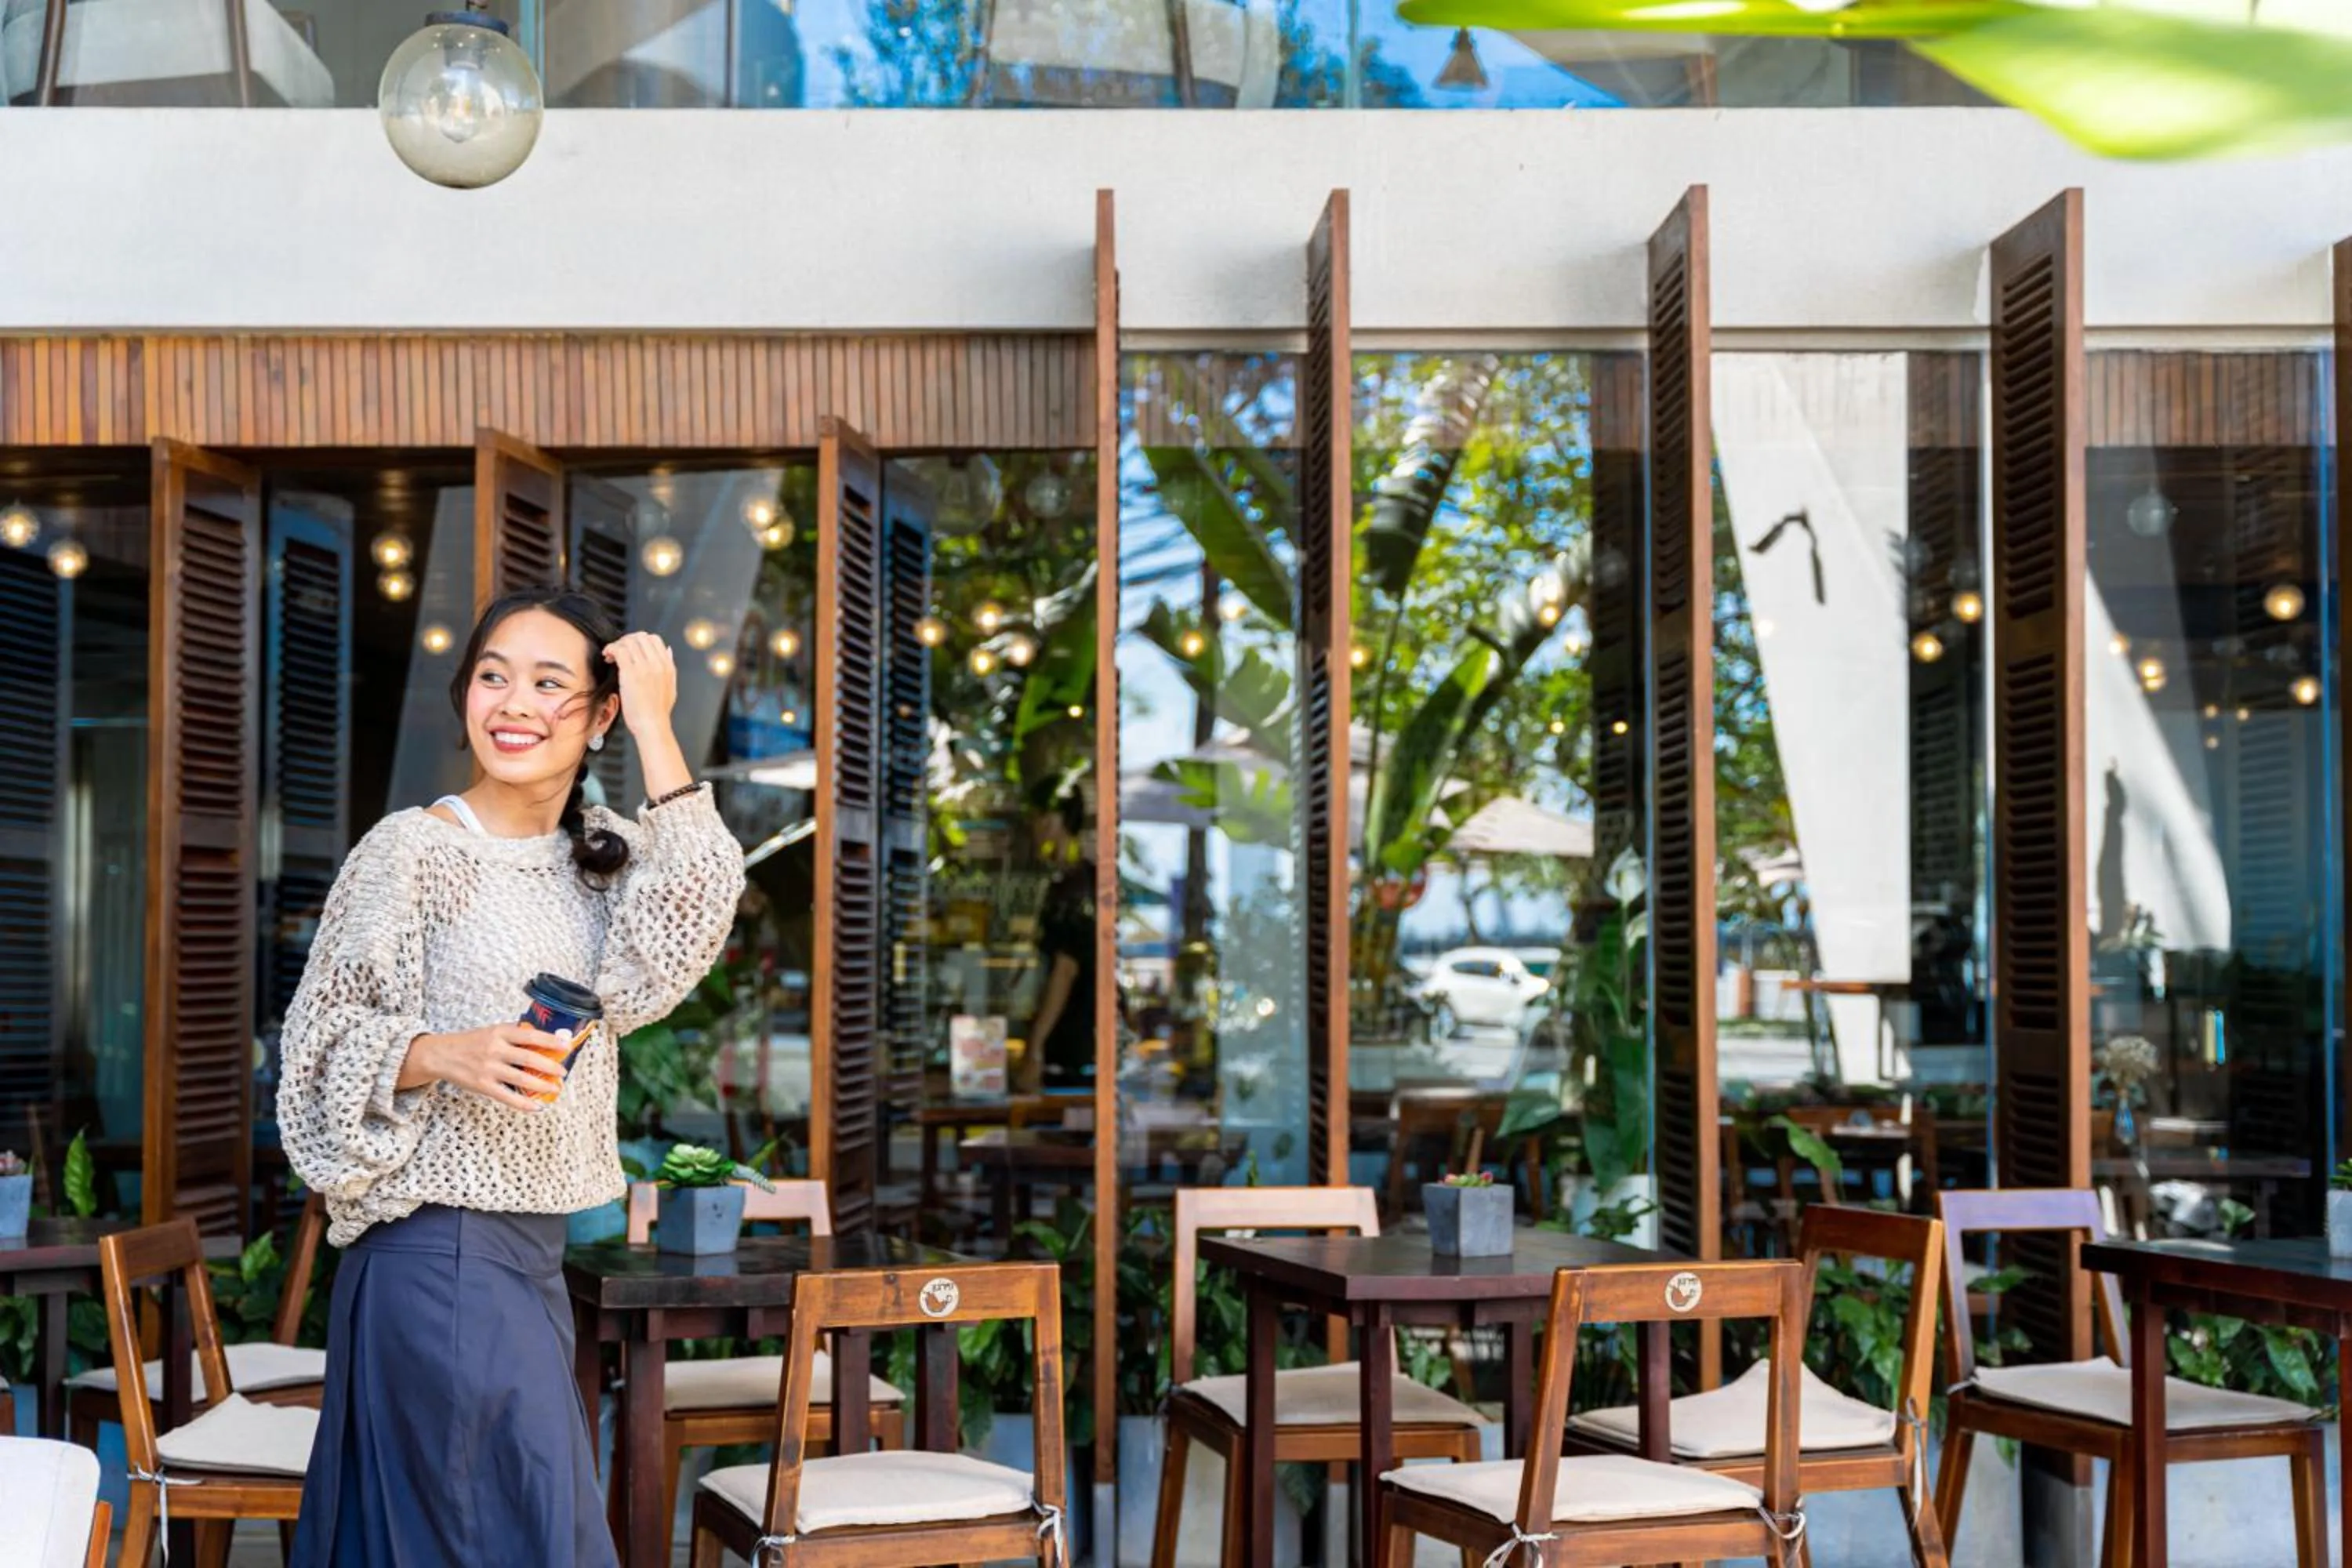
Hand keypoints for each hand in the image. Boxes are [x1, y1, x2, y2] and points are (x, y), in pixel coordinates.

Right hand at [403, 1024, 568, 1110]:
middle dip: (550, 1066)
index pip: (531, 1035)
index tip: (567, 1045)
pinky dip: (524, 1103)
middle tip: (563, 1071)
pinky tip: (537, 1107)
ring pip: (521, 1078)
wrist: (441, 1055)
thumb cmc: (472, 1042)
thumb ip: (515, 1035)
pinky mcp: (482, 1085)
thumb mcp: (493, 1031)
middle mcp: (495, 1049)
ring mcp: (488, 1068)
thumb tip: (545, 1038)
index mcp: (500, 1032)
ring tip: (555, 1088)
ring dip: (542, 1085)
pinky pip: (507, 1096)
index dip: (551, 1040)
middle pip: (529, 1058)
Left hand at [604, 631, 677, 744]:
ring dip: (617, 645)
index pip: (653, 639)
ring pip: (628, 642)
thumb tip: (668, 650)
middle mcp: (657, 663)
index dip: (639, 640)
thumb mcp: (671, 686)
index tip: (631, 648)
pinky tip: (607, 657)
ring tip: (611, 655)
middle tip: (618, 650)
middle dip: (626, 640)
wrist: (652, 725)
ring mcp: (644, 667)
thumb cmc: (658, 712)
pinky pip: (619, 651)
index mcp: (667, 666)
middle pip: (640, 637)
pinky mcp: (631, 673)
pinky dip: (611, 649)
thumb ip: (670, 666)